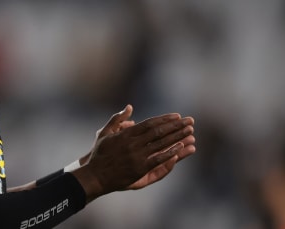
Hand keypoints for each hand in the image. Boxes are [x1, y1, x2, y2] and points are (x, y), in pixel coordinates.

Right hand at [72, 105, 195, 201]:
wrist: (95, 176)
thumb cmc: (99, 154)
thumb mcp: (104, 133)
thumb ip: (117, 119)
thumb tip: (129, 107)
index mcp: (126, 134)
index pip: (150, 124)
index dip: (165, 119)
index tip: (177, 116)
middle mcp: (133, 143)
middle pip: (159, 132)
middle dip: (176, 126)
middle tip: (190, 121)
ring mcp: (137, 156)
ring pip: (161, 144)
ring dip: (177, 137)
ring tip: (190, 132)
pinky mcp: (139, 168)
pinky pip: (158, 159)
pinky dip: (170, 153)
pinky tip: (181, 148)